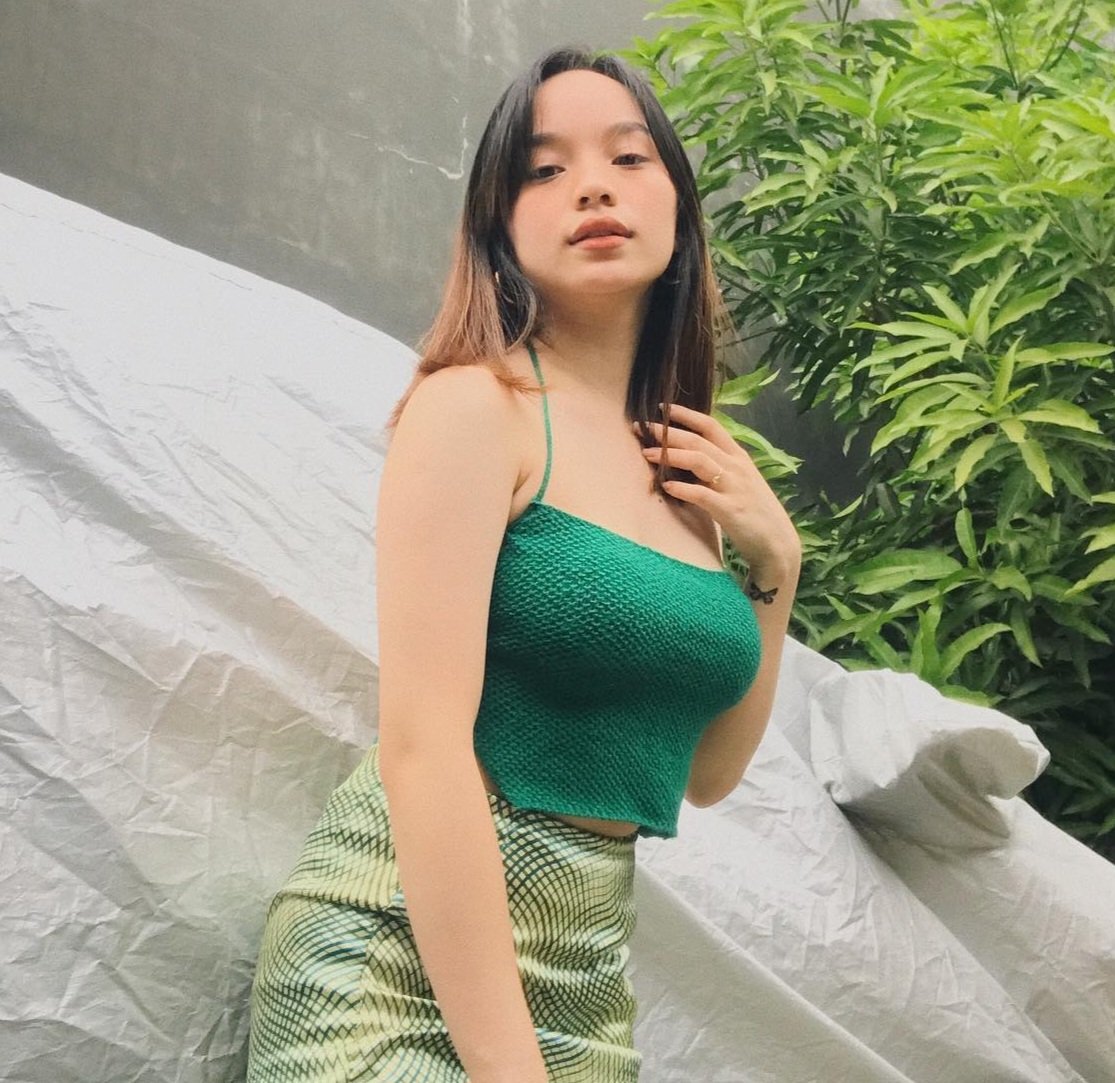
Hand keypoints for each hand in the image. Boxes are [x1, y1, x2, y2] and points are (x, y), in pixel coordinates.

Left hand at [638, 404, 800, 577]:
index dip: (686, 415)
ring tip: (647, 453)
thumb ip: (718, 468)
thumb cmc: (755, 513)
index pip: (711, 426)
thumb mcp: (739, 482)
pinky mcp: (730, 510)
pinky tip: (665, 486)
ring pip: (699, 461)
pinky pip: (702, 494)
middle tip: (642, 427)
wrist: (777, 543)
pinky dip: (682, 488)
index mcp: (739, 457)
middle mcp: (736, 467)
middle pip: (698, 441)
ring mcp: (734, 487)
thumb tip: (687, 458)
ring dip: (670, 455)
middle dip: (668, 432)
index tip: (662, 408)